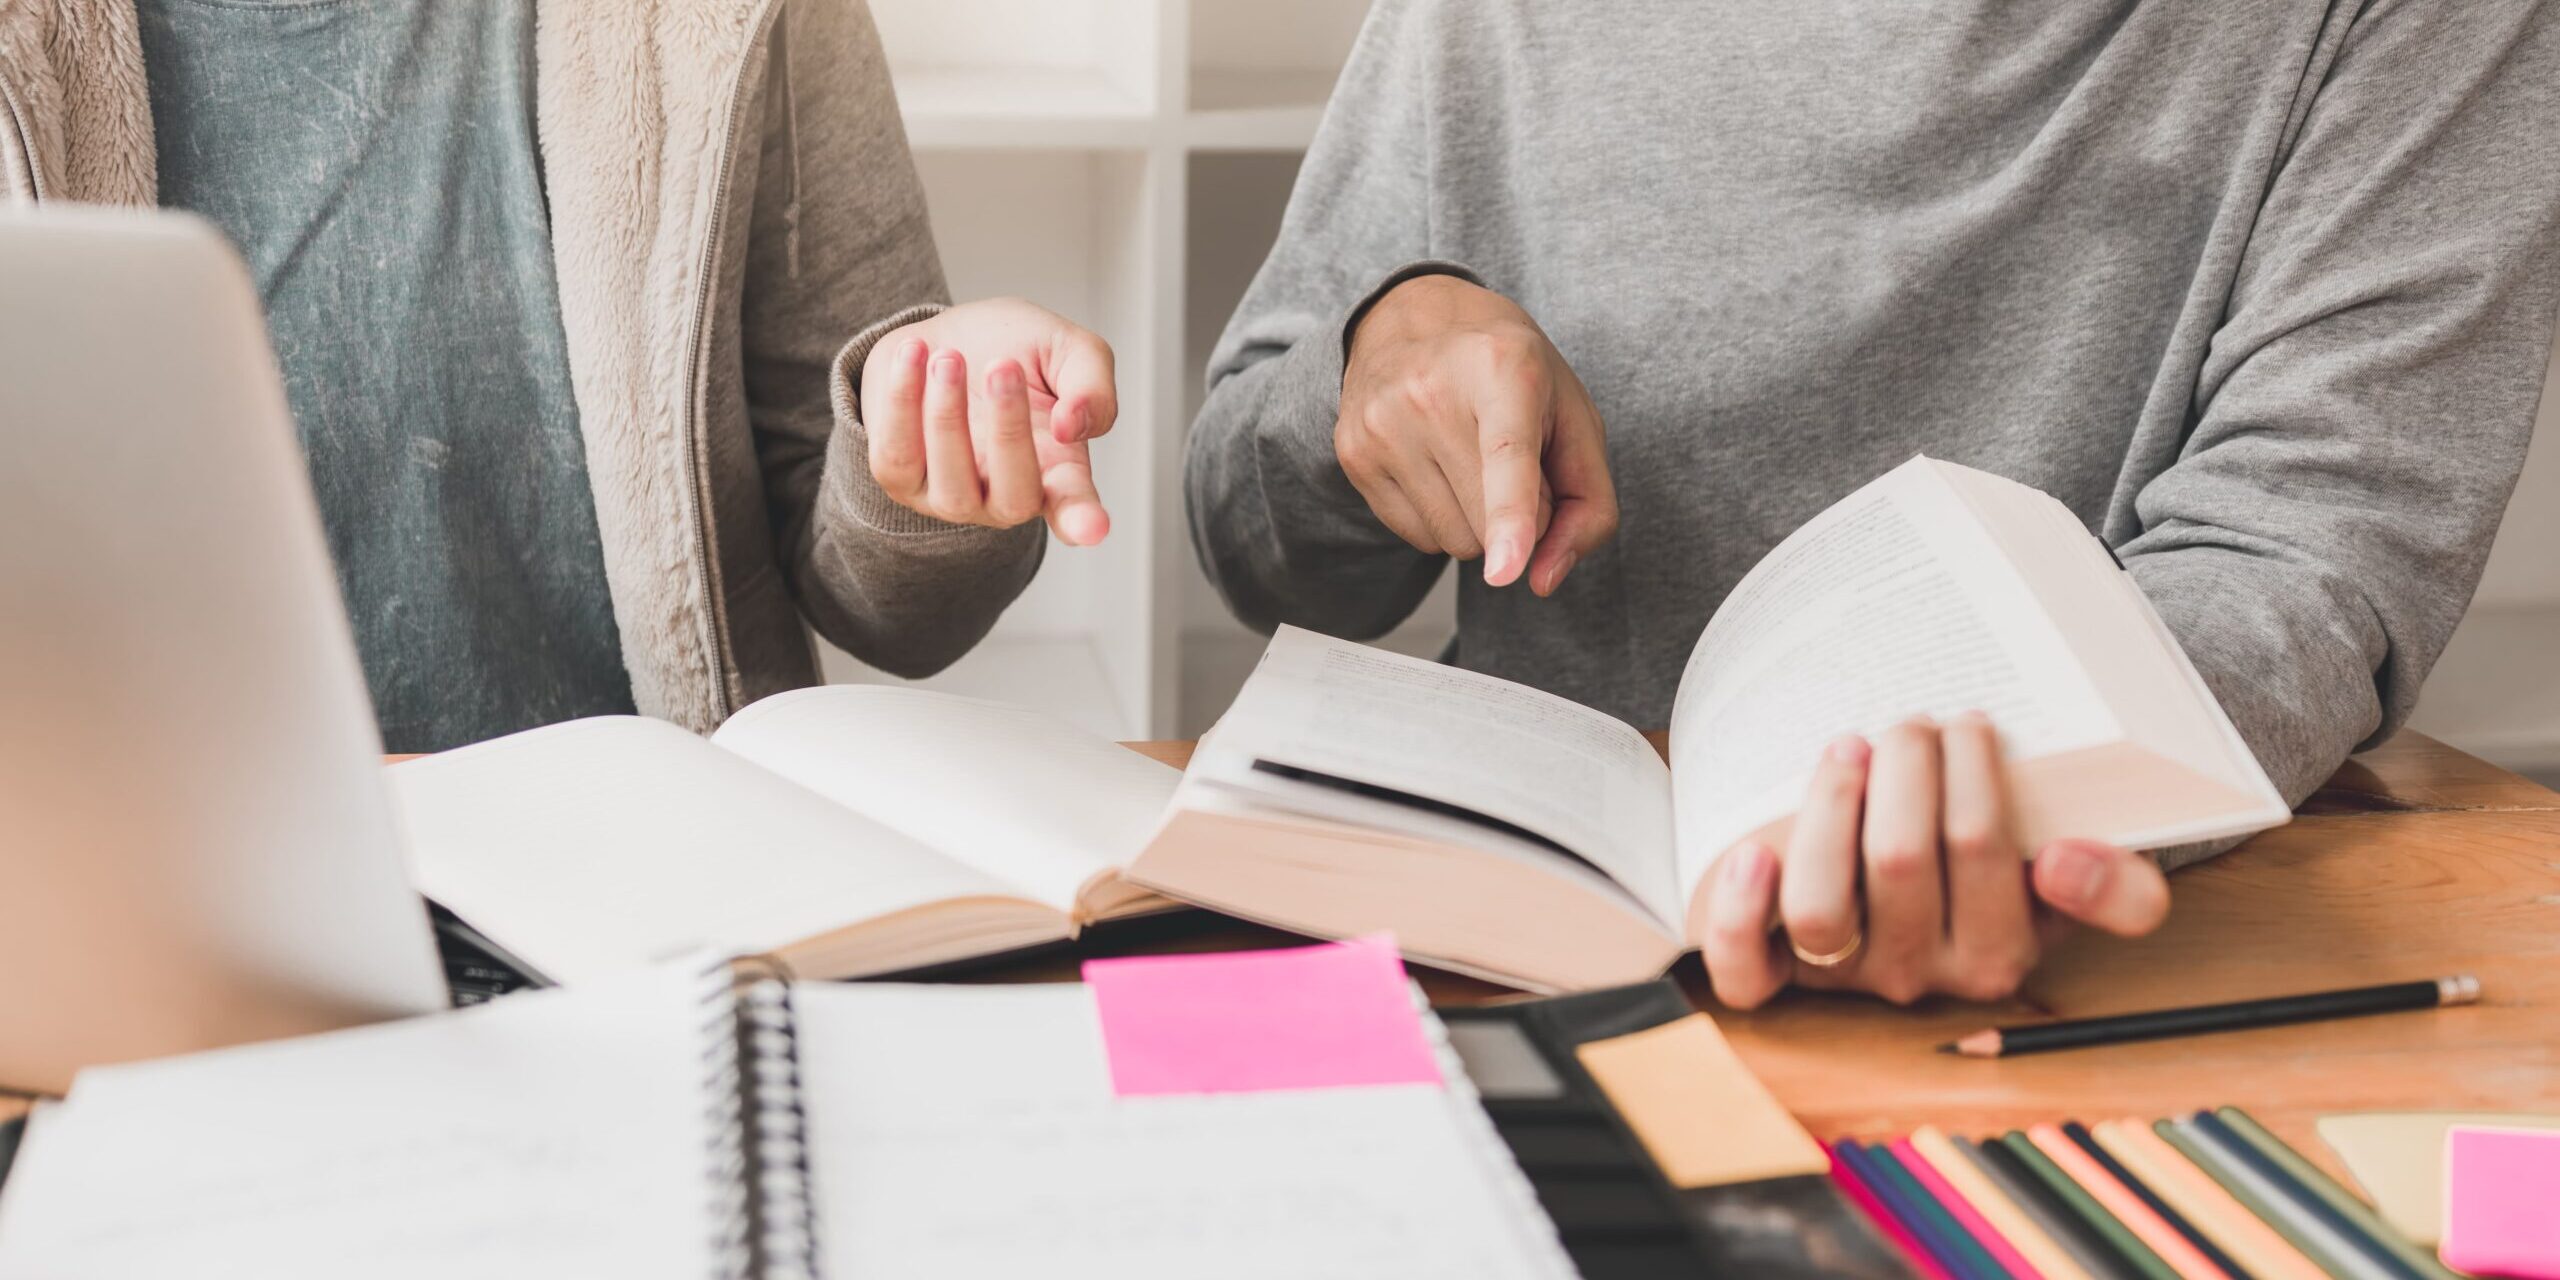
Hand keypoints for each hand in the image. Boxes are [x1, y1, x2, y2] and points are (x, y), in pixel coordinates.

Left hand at [861, 298, 1116, 544]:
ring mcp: (953, 498)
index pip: (1076, 507)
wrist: (939, 340)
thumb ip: (1091, 384)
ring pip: (952, 485)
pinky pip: (895, 457)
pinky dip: (902, 402)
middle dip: (1009, 430)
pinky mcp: (901, 481)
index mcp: (1059, 470)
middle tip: (1004, 365)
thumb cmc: (1011, 350)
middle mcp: (1007, 496)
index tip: (1093, 527)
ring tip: (950, 358)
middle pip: (1015, 497)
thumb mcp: (1067, 349)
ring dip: (948, 415)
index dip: (1084, 520)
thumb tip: (1074, 427)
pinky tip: (913, 356)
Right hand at [1339, 274, 1616, 594]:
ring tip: (1470, 456)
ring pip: (1452, 541)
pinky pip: (1417, 537)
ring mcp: (1382, 425)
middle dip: (1516, 517)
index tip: (1506, 572)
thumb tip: (1543, 580)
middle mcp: (1431, 394)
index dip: (1511, 519)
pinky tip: (1436, 465)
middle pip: (1487, 524)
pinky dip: (1441, 518)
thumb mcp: (1575, 417)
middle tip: (1511, 459)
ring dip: (1476, 521)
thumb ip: (1588, 505)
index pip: (1507, 459)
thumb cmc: (1509, 371)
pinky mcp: (1352, 453)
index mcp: (1502, 368)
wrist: (1412, 317)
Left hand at [1699, 712, 2171, 1008]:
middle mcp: (1920, 973)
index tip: (1971, 722)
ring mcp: (1843, 975)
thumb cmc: (1998, 868)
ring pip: (1820, 905)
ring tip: (1849, 750)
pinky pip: (1743, 972)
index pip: (1985, 853)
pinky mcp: (1779, 975)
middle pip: (1898, 860)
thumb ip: (2122, 892)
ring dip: (1827, 810)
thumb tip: (2064, 862)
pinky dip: (1739, 915)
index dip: (1973, 778)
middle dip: (1903, 766)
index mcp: (1999, 953)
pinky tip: (1749, 852)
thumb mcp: (2081, 883)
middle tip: (1911, 721)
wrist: (1925, 894)